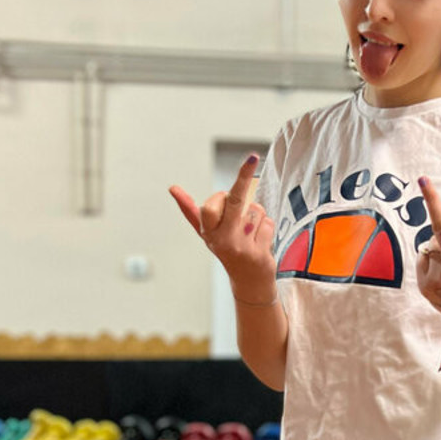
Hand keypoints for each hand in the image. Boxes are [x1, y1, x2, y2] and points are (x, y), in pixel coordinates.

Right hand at [169, 154, 276, 297]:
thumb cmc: (227, 249)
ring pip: (256, 210)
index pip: (209, 207)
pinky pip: (268, 223)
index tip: (221, 179)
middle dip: (243, 177)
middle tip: (251, 157)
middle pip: (235, 201)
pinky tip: (260, 240)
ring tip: (250, 232)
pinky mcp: (259, 253)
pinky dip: (267, 228)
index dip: (220, 194)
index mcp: (208, 232)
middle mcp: (223, 240)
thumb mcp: (207, 232)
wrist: (249, 282)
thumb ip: (190, 211)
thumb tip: (172, 188)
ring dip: (256, 216)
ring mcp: (241, 247)